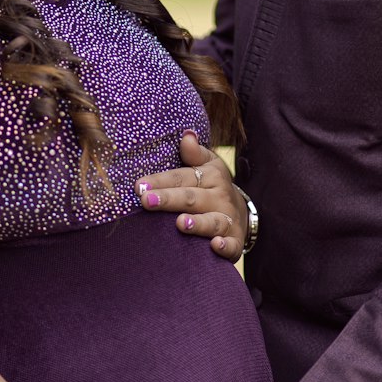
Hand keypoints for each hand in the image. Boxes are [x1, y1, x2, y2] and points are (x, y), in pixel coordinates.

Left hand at [137, 131, 246, 260]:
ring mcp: (228, 220)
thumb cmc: (213, 187)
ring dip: (198, 223)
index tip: (139, 185)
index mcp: (210, 177)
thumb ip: (195, 153)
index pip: (181, 178)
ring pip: (212, 222)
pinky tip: (215, 245)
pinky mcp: (235, 242)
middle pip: (191, 198)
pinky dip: (225, 247)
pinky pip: (232, 246)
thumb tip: (186, 135)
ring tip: (181, 223)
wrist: (241, 213)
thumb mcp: (209, 165)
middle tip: (146, 200)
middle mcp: (219, 198)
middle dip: (169, 199)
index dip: (160, 180)